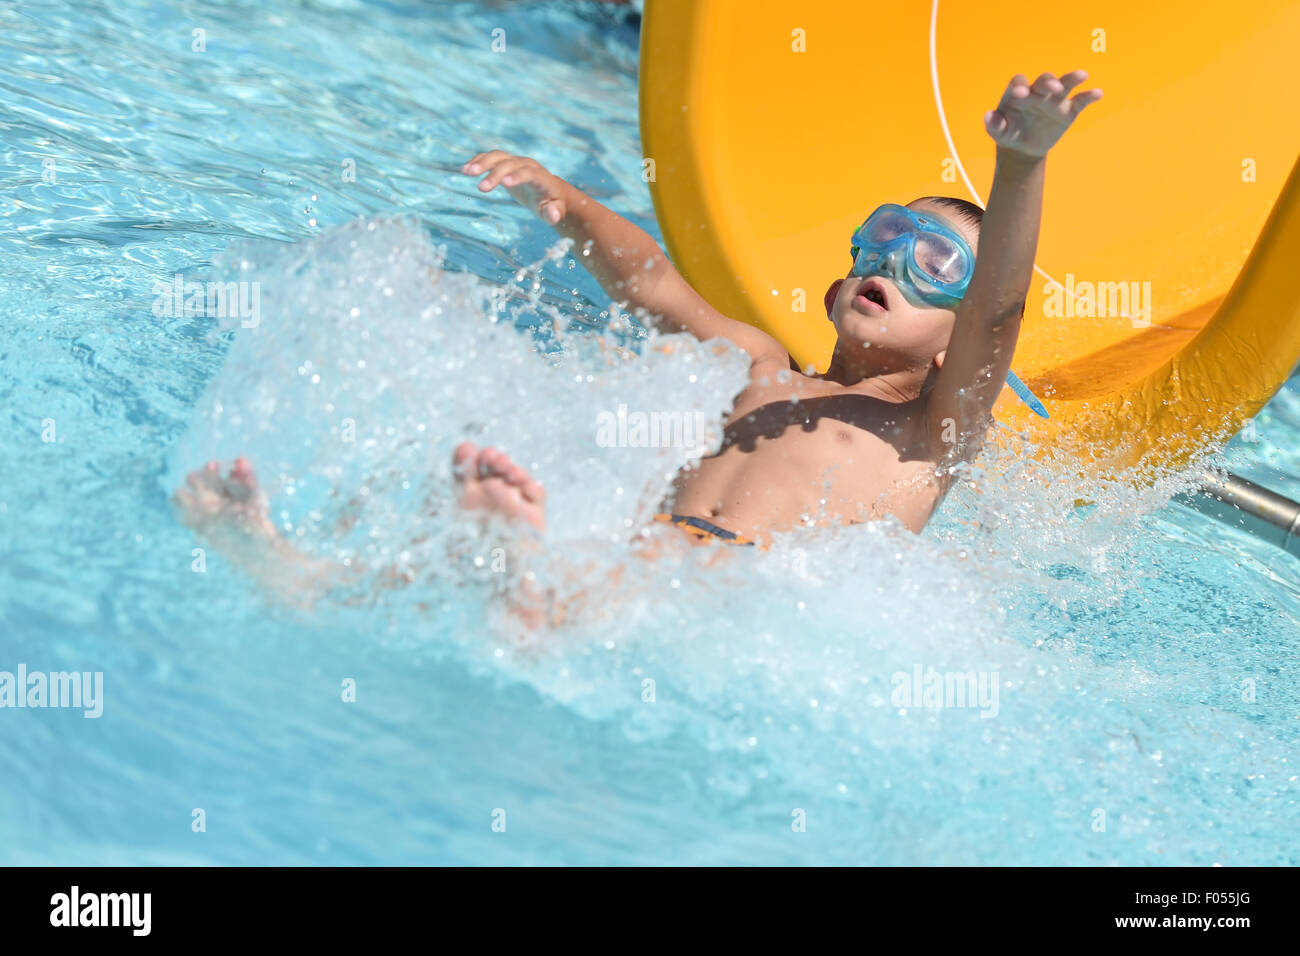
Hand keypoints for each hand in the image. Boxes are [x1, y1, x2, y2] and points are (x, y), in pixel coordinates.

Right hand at [460, 150, 568, 223]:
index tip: (505, 184)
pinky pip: (491, 158)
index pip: (529, 173)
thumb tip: (552, 215)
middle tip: (481, 188)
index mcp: (541, 177)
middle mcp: (528, 165)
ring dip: (482, 162)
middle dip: (496, 174)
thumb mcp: (556, 212)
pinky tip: (465, 169)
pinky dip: (478, 161)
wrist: (550, 191)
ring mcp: (516, 162)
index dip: (518, 176)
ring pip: (498, 157)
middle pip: (510, 164)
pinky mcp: (506, 164)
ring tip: (466, 172)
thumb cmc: (553, 204)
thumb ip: (554, 213)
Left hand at [984, 70, 1101, 157]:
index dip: (1020, 86)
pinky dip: (1089, 96)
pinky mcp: (1068, 110)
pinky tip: (1098, 93)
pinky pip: (1080, 101)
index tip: (1020, 95)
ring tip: (1082, 75)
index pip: (1019, 83)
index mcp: (1019, 92)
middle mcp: (1038, 91)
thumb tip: (988, 116)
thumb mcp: (999, 133)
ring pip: (1065, 84)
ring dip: (1072, 79)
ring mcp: (1054, 99)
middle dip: (1048, 82)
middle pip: (1044, 81)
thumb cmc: (1009, 134)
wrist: (1023, 148)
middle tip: (1052, 87)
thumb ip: (994, 124)